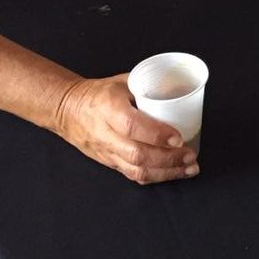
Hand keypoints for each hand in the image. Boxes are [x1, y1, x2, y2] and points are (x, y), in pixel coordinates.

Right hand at [54, 76, 198, 183]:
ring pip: (136, 170)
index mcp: (109, 108)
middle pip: (137, 154)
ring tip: (189, 168)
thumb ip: (147, 89)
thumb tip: (177, 94)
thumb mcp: (123, 82)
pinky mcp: (109, 163)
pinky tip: (173, 174)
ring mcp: (107, 152)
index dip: (157, 134)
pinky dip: (155, 177)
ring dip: (166, 173)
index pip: (132, 126)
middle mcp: (106, 134)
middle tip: (190, 155)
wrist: (68, 110)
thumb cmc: (99, 92)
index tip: (179, 137)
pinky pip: (132, 174)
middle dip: (168, 159)